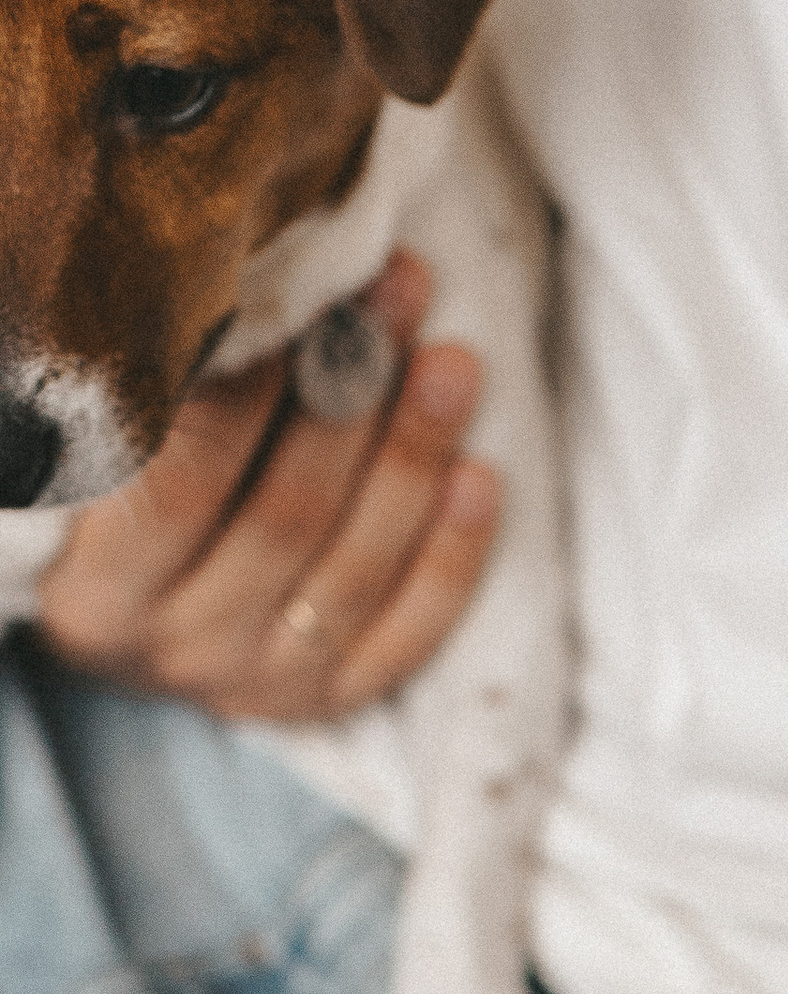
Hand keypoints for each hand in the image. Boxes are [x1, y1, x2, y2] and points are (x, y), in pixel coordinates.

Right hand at [37, 253, 499, 718]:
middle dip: (350, 400)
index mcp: (98, 592)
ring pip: (354, 571)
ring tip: (452, 363)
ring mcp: (259, 681)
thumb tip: (244, 294)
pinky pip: (407, 635)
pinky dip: (451, 556)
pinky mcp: (329, 699)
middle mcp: (178, 648)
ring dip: (412, 460)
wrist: (132, 630)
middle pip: (285, 520)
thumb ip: (155, 409)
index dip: (247, 395)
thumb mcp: (110, 470)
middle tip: (398, 299)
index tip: (301, 301)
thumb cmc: (119, 509)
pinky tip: (481, 477)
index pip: (180, 488)